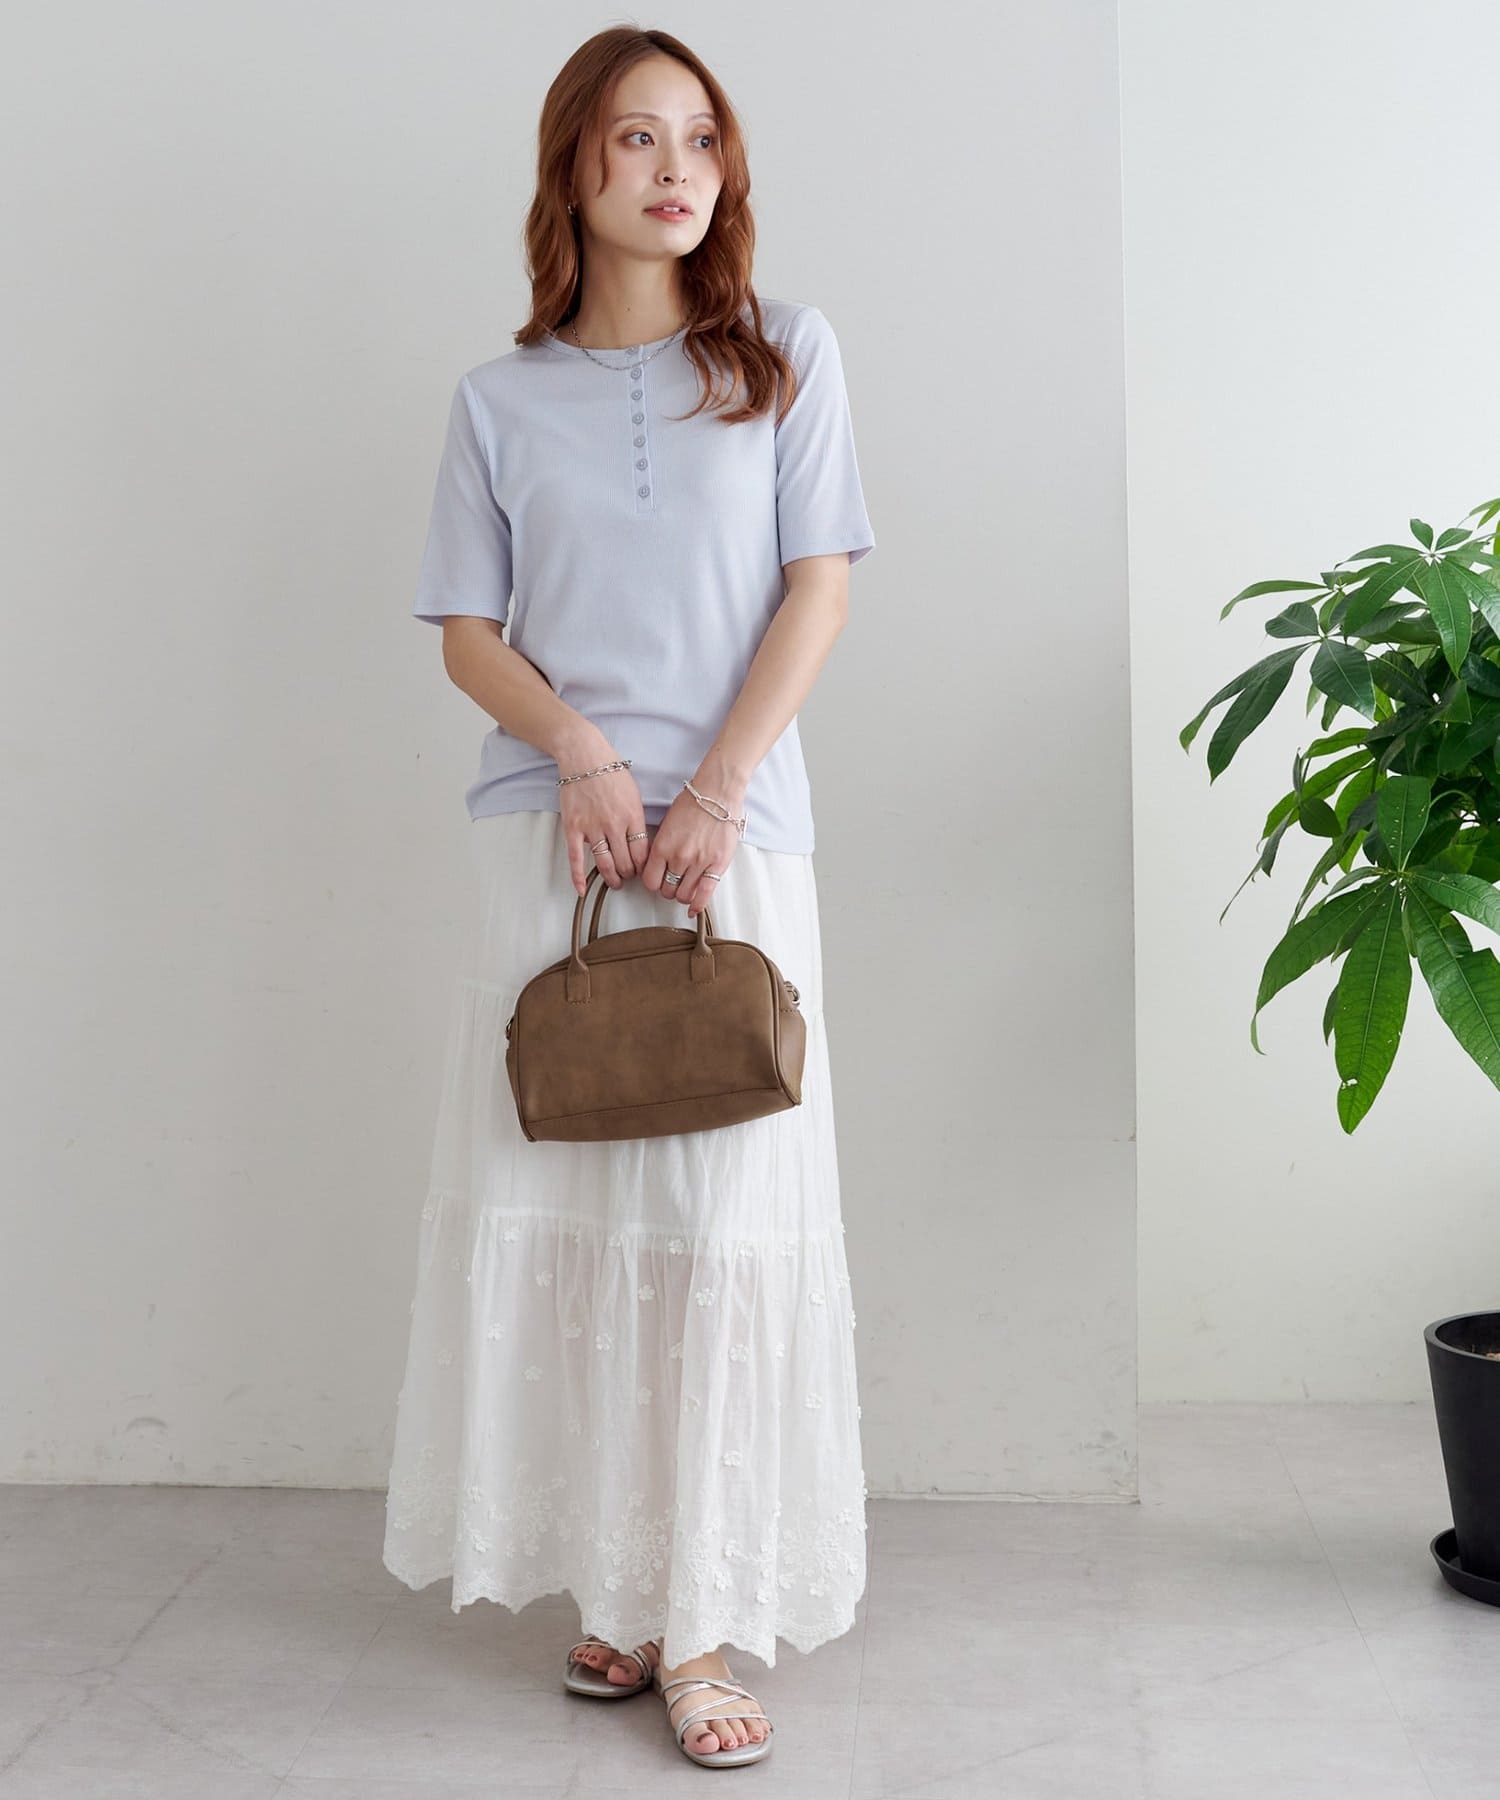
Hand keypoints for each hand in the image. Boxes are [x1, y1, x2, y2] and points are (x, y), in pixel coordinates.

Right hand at [556, 751, 649, 895]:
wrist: (584, 756)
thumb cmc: (610, 771)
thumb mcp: (635, 793)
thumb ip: (638, 819)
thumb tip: (642, 842)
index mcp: (633, 816)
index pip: (642, 853)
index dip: (644, 867)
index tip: (644, 871)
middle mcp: (614, 825)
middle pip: (625, 862)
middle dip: (629, 874)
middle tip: (630, 877)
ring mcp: (592, 828)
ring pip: (604, 863)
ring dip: (612, 878)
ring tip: (615, 883)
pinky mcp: (573, 828)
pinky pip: (576, 858)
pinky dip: (578, 877)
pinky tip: (581, 890)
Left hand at [640, 786, 740, 918]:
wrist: (717, 794)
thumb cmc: (693, 803)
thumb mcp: (667, 824)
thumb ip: (661, 847)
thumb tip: (658, 865)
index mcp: (662, 846)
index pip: (650, 881)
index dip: (653, 884)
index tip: (657, 881)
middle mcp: (678, 857)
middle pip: (666, 890)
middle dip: (668, 890)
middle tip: (672, 884)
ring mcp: (699, 862)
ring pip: (684, 894)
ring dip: (682, 896)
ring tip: (685, 889)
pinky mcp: (717, 865)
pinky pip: (705, 893)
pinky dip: (698, 905)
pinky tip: (694, 910)